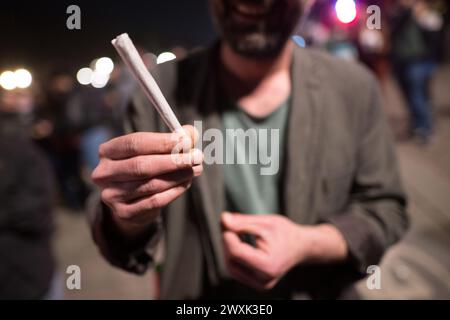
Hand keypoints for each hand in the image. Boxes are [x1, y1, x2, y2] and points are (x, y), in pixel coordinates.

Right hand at [92, 125, 202, 236]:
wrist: (129, 202)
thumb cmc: (144, 167)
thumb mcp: (153, 150)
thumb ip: (172, 140)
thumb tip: (191, 133)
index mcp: (107, 151)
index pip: (135, 143)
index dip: (162, 142)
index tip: (186, 140)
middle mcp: (104, 173)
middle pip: (142, 165)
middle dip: (173, 160)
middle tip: (197, 156)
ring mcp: (111, 195)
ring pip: (151, 184)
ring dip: (178, 176)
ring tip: (196, 169)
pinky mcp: (124, 212)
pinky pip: (154, 201)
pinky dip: (174, 191)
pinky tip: (186, 183)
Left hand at [221, 212, 347, 290]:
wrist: (302, 246)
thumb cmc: (285, 233)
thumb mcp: (265, 222)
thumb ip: (242, 222)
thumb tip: (223, 218)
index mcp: (268, 266)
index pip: (237, 253)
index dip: (227, 236)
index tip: (227, 221)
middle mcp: (264, 281)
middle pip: (231, 262)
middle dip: (226, 243)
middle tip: (228, 224)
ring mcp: (261, 285)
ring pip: (231, 267)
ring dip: (228, 249)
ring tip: (233, 231)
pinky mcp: (257, 284)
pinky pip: (237, 270)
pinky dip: (234, 255)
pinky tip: (238, 241)